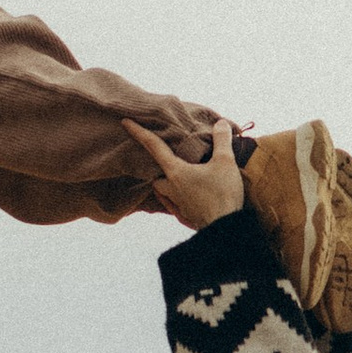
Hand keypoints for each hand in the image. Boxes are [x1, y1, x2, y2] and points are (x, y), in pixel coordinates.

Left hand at [125, 116, 244, 230]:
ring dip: (167, 185)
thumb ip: (222, 141)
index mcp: (176, 172)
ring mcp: (177, 205)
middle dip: (159, 168)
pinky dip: (177, 200)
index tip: (125, 122)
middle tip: (168, 160)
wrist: (226, 230)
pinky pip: (174, 207)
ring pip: (164, 192)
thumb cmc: (222, 194)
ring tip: (179, 178)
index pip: (154, 147)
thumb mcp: (226, 162)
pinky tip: (186, 197)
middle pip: (156, 176)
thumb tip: (220, 123)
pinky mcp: (186, 218)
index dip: (139, 133)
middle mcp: (171, 189)